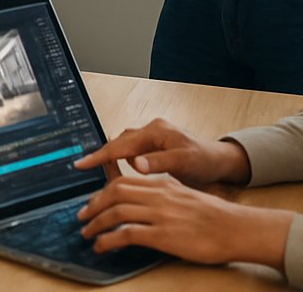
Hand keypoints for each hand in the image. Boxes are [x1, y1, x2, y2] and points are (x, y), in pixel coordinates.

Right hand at [73, 118, 250, 186]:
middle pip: (118, 143)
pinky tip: (120, 172)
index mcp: (155, 131)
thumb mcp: (184, 162)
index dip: (100, 155)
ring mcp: (152, 138)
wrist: (220, 162)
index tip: (81, 164)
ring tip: (97, 171)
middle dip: (101, 155)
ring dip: (112, 158)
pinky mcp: (154, 147)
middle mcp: (151, 131)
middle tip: (83, 168)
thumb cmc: (205, 161)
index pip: (121, 145)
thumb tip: (136, 164)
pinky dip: (122, 161)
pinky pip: (131, 151)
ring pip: (124, 147)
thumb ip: (159, 162)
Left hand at [78, 173, 291, 267]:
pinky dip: (109, 239)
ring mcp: (160, 214)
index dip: (102, 191)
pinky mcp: (164, 235)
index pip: (124, 181)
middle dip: (93, 205)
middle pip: (115, 193)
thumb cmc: (215, 217)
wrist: (237, 229)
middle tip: (82, 218)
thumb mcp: (186, 196)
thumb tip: (146, 202)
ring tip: (88, 234)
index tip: (92, 202)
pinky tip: (102, 246)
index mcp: (163, 185)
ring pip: (117, 211)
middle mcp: (158, 195)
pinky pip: (127, 233)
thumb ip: (164, 195)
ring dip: (96, 223)